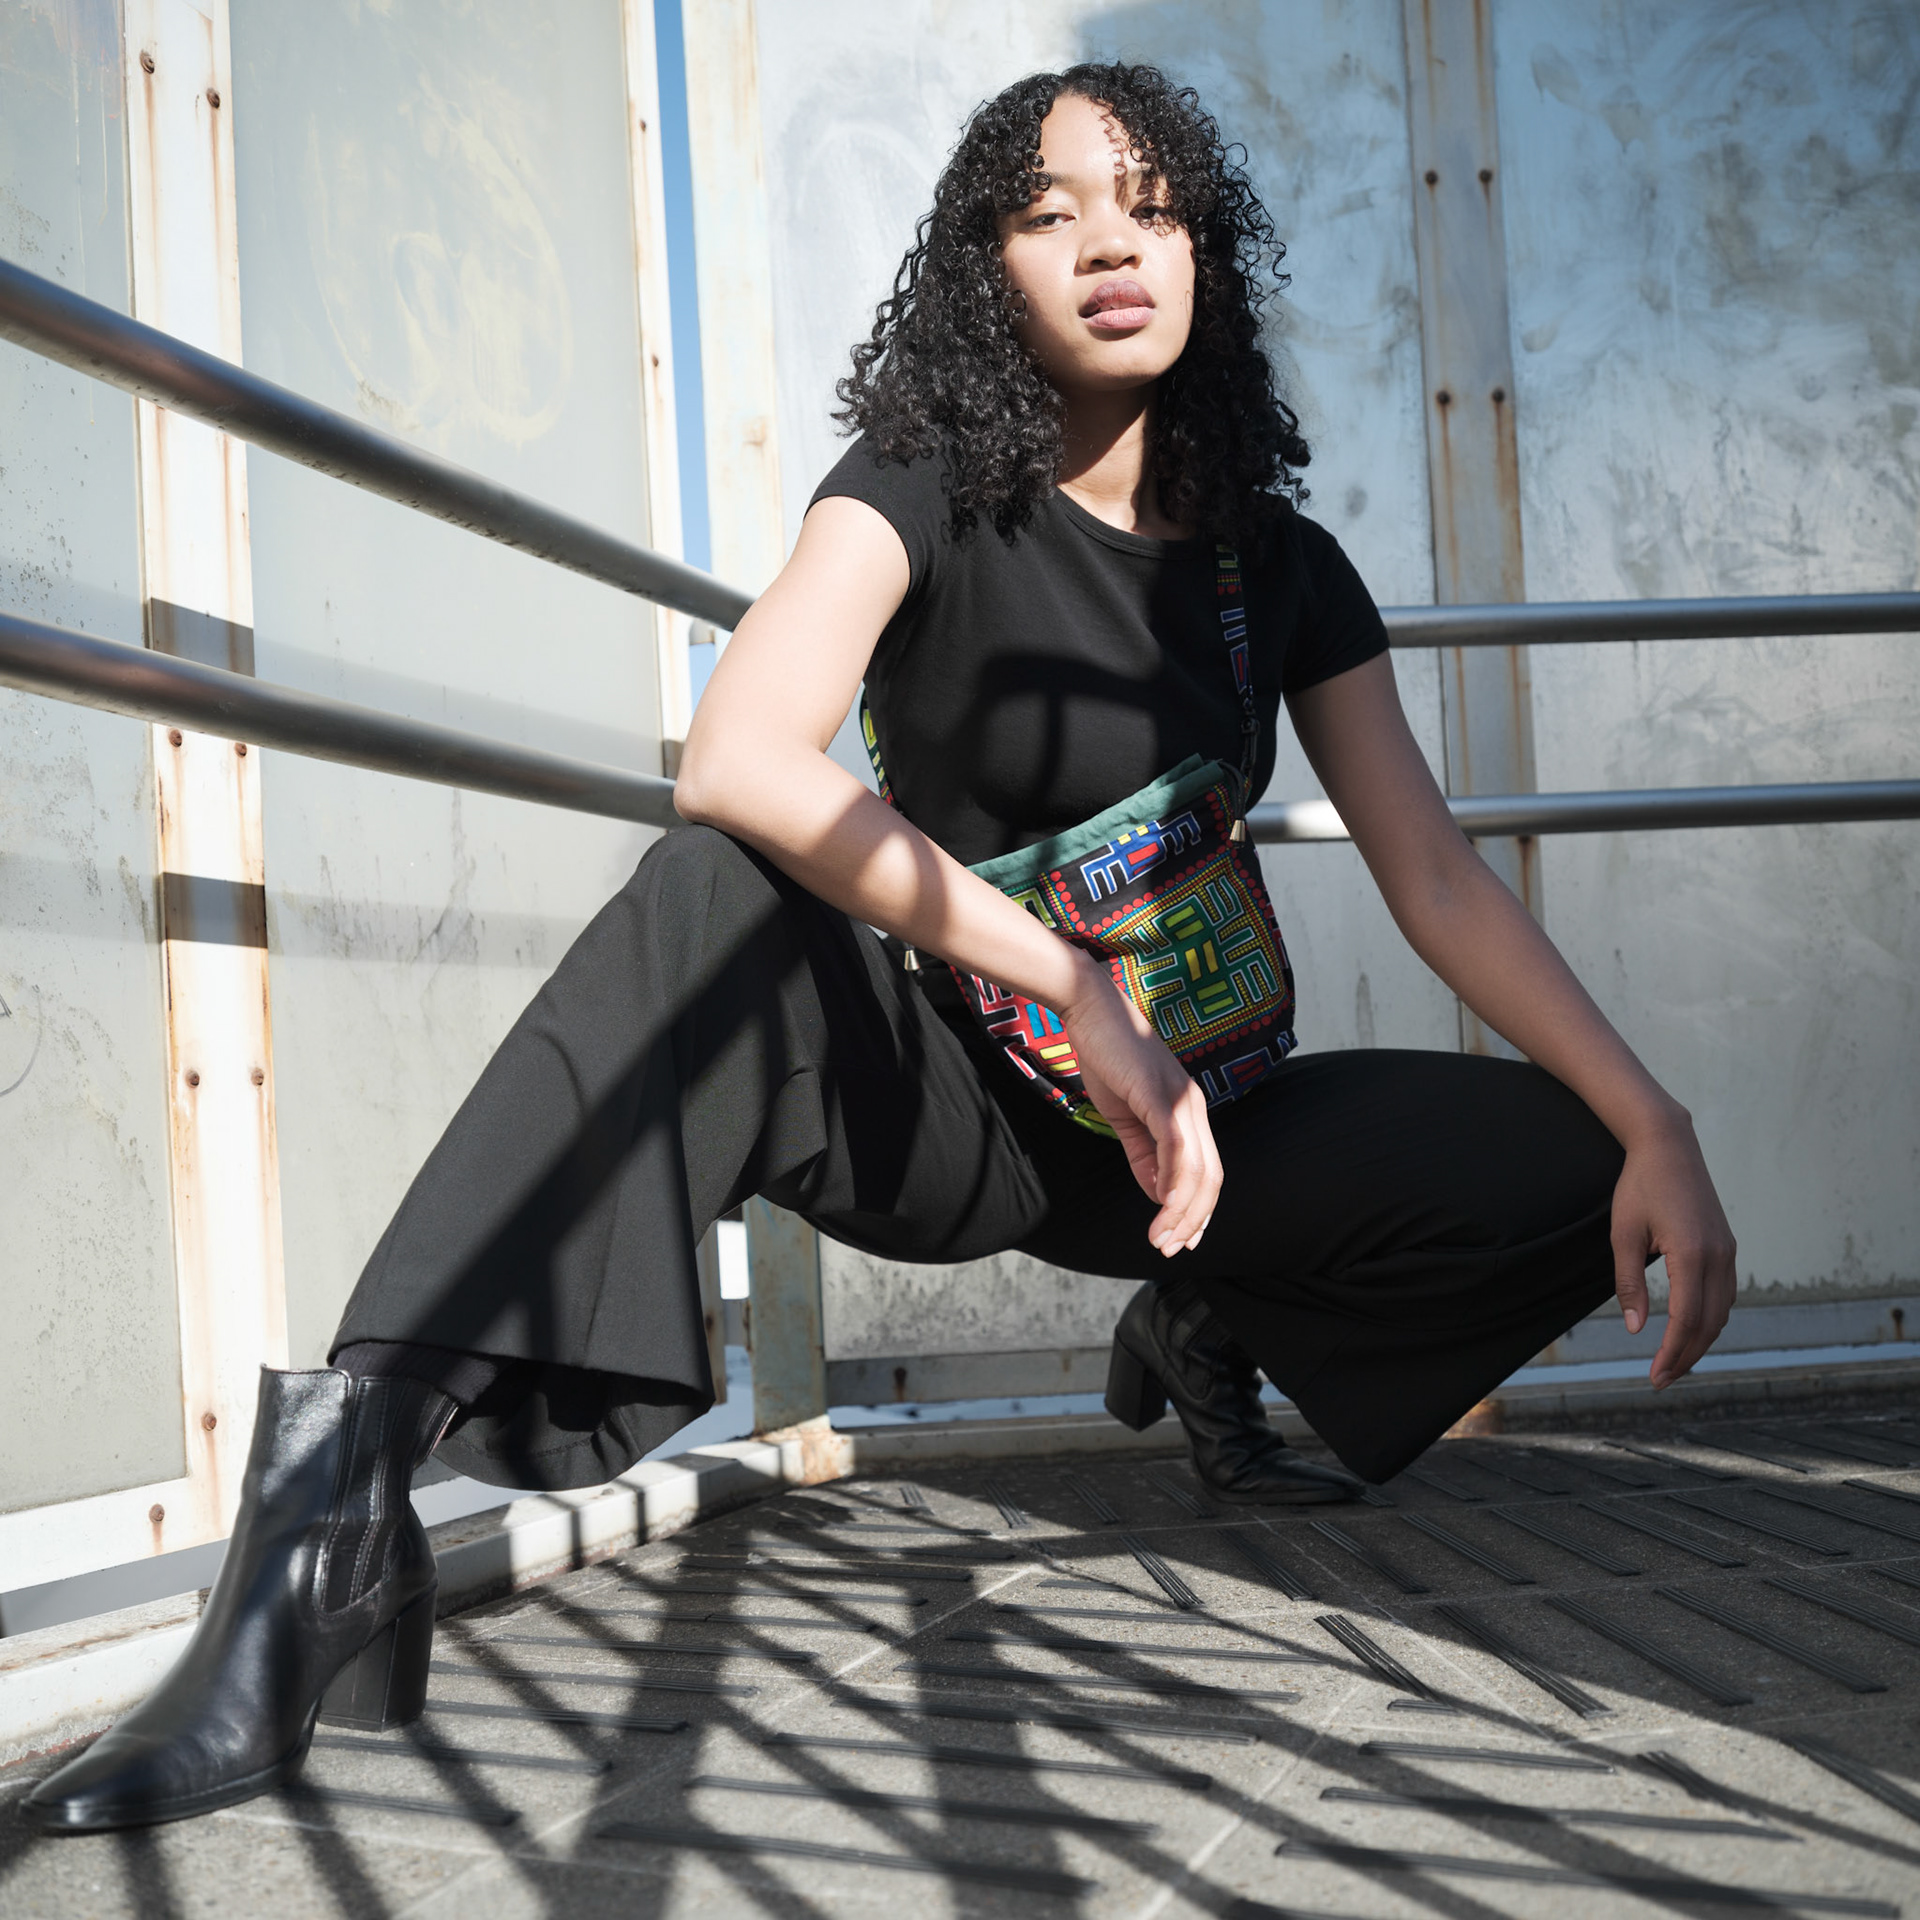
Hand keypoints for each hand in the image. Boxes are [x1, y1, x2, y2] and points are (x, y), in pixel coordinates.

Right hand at [1061, 968, 1221, 1256]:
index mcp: (1187, 1112)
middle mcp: (1194, 1107)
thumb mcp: (1124, 1115)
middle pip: (1210, 1177)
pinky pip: (1176, 1147)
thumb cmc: (1106, 1055)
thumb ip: (1143, 1154)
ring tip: (1160, 1238)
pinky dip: (1173, 1181)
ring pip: (1197, 1169)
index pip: (1206, 1171)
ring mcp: (1182, 1101)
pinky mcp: (1162, 1095)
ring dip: (1181, 1211)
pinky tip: (1161, 1203)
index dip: (1197, 1210)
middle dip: (1193, 1220)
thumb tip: (1156, 1193)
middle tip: (1170, 1249)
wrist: (1089, 1007)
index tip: (1180, 1240)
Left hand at [1610, 1114, 1736, 1388]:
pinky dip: (1711, 1318)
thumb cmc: (1639, 1186)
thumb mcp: (1623, 1234)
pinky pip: (1725, 1294)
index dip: (1672, 1353)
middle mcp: (1719, 1256)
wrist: (1668, 1146)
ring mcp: (1728, 1251)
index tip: (1654, 1376)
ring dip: (1700, 1341)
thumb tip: (1637, 1330)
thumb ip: (1629, 1283)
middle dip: (1686, 1356)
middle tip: (1661, 1380)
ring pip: (1721, 1312)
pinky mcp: (1727, 1247)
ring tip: (1674, 1362)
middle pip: (1709, 1324)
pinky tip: (1692, 1330)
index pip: (1687, 1320)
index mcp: (1692, 1253)